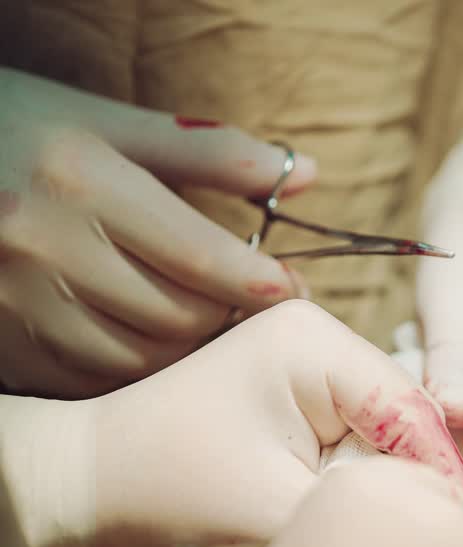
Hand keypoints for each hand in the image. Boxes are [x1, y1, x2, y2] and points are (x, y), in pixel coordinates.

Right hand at [0, 68, 313, 397]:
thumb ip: (210, 153)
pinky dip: (134, 369)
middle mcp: (40, 244)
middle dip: (229, 316)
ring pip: (139, 358)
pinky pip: (90, 379)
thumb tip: (305, 173)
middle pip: (177, 315)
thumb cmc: (16, 129)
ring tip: (206, 321)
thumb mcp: (105, 122)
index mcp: (78, 178)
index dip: (262, 281)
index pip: (201, 256)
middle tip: (255, 305)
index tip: (292, 285)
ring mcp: (12, 300)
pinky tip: (148, 340)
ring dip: (188, 348)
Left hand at [1, 300, 462, 546]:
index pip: (413, 408)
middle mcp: (323, 339)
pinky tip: (362, 513)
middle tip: (440, 539)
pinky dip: (366, 481)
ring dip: (393, 483)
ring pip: (392, 434)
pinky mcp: (308, 398)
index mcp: (315, 341)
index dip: (442, 474)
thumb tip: (452, 524)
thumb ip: (366, 512)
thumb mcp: (276, 507)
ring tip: (401, 531)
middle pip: (409, 418)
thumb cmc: (170, 493)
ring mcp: (315, 367)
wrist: (95, 492)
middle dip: (418, 479)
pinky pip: (364, 442)